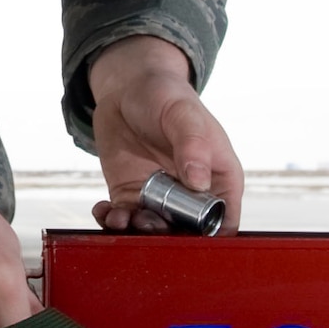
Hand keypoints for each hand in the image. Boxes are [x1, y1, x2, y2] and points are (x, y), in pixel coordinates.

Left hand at [86, 35, 242, 232]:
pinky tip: (105, 210)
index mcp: (219, 180)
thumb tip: (198, 181)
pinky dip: (114, 221)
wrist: (127, 89)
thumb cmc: (167, 95)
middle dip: (165, 237)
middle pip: (186, 234)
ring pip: (153, 231)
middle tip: (144, 221)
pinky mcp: (132, 196)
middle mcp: (192, 195)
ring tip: (121, 217)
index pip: (223, 222)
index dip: (208, 238)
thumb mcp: (183, 114)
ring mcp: (161, 198)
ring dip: (136, 232)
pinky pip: (125, 219)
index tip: (185, 237)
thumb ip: (193, 145)